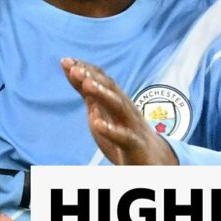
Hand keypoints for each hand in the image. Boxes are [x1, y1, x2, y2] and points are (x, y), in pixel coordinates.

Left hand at [61, 57, 177, 165]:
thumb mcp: (102, 111)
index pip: (102, 80)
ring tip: (86, 85)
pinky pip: (125, 137)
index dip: (85, 69)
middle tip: (74, 69)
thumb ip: (88, 94)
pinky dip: (111, 130)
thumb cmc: (124, 133)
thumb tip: (71, 71)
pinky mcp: (136, 146)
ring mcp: (132, 126)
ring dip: (102, 94)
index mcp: (116, 101)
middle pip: (110, 89)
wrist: (154, 160)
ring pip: (118, 106)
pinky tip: (98, 124)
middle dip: (92, 77)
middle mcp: (125, 109)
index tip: (66, 61)